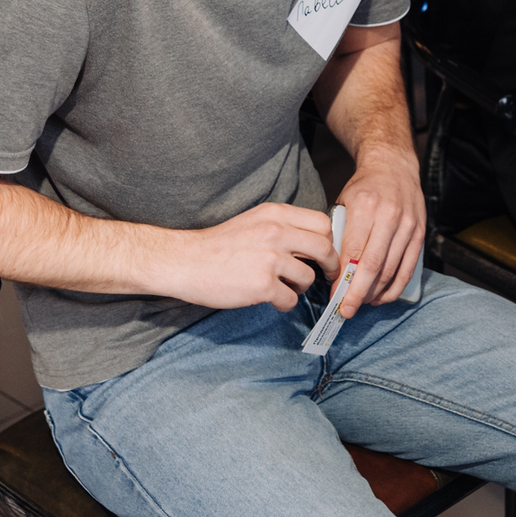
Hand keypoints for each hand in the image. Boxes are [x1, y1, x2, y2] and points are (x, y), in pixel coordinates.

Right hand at [162, 202, 335, 310]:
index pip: (322, 223)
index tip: (325, 252)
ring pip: (308, 277)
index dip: (329, 240)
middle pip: (324, 248)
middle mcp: (277, 233)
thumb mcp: (254, 221)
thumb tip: (314, 240)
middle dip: (330, 265)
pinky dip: (284, 303)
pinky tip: (272, 300)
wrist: (185, 261)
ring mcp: (270, 259)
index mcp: (276, 214)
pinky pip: (291, 298)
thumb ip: (283, 226)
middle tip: (327, 274)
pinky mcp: (263, 285)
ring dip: (301, 286)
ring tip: (286, 287)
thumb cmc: (219, 245)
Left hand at [333, 144, 425, 316]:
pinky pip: (408, 266)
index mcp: (366, 206)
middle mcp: (390, 216)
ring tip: (362, 303)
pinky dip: (395, 286)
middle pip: (373, 265)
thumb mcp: (344, 203)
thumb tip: (333, 270)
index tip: (333, 296)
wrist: (394, 166)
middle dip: (358, 293)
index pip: (353, 251)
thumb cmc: (365, 186)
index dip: (343, 279)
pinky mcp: (419, 232)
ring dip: (376, 292)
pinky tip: (382, 296)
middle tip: (346, 311)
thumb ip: (340, 233)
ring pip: (391, 269)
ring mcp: (408, 225)